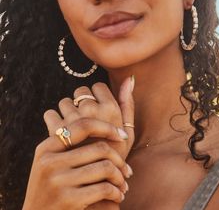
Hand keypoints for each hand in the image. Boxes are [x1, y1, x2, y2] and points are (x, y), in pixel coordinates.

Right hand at [22, 119, 130, 209]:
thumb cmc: (51, 190)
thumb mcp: (51, 165)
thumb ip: (68, 147)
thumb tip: (106, 130)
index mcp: (46, 148)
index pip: (83, 126)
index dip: (107, 127)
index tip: (122, 134)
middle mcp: (50, 162)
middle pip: (100, 148)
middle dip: (119, 159)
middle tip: (126, 170)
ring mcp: (58, 181)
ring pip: (106, 167)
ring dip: (120, 177)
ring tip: (122, 185)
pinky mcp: (69, 200)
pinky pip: (105, 188)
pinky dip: (116, 192)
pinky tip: (117, 196)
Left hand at [43, 76, 134, 208]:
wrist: (97, 180)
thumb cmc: (116, 153)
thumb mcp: (128, 130)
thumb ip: (127, 102)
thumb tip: (129, 78)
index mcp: (110, 109)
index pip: (97, 86)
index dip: (97, 96)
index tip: (98, 109)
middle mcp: (91, 112)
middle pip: (80, 91)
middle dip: (82, 102)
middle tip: (86, 118)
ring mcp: (72, 122)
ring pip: (64, 102)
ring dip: (68, 111)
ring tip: (75, 127)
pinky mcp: (56, 132)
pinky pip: (50, 113)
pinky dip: (54, 120)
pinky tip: (63, 131)